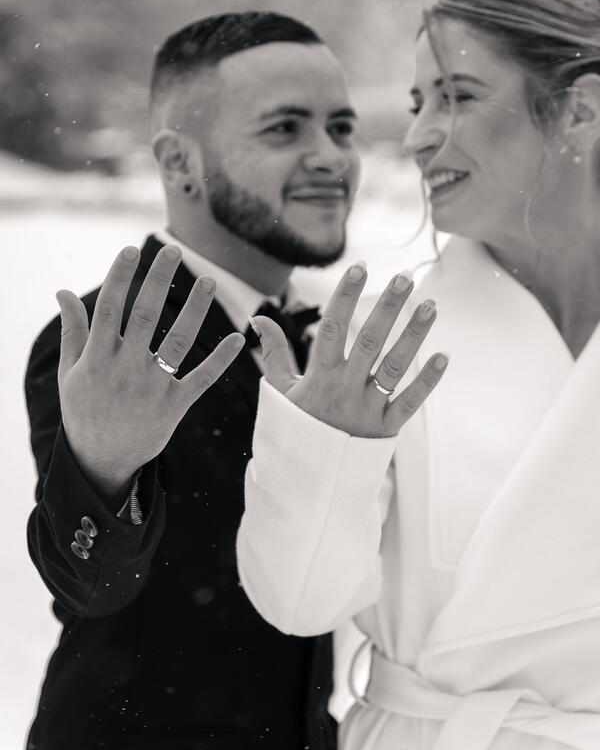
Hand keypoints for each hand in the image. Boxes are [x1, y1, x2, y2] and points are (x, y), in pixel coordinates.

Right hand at [56, 244, 244, 499]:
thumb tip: (63, 292)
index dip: (120, 277)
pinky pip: (201, 379)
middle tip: (174, 251)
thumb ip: (72, 331)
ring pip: (178, 341)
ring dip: (195, 310)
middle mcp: (125, 369)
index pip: (110, 308)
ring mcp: (152, 387)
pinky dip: (220, 360)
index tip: (131, 251)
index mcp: (97, 358)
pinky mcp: (175, 406)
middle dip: (159, 281)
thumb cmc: (84, 410)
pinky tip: (238, 338)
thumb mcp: (71, 372)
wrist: (102, 460)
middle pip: (145, 316)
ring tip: (210, 281)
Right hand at [251, 261, 446, 437]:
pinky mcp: (385, 429)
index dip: (344, 296)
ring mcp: (367, 409)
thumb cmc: (295, 430)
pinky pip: (409, 403)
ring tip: (430, 305)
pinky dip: (427, 382)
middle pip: (369, 341)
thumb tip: (257, 319)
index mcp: (319, 376)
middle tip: (404, 278)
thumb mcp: (280, 392)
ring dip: (413, 335)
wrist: (306, 481)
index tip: (358, 268)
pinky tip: (444, 357)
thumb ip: (274, 353)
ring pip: (394, 366)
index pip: (333, 327)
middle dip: (387, 308)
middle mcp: (345, 389)